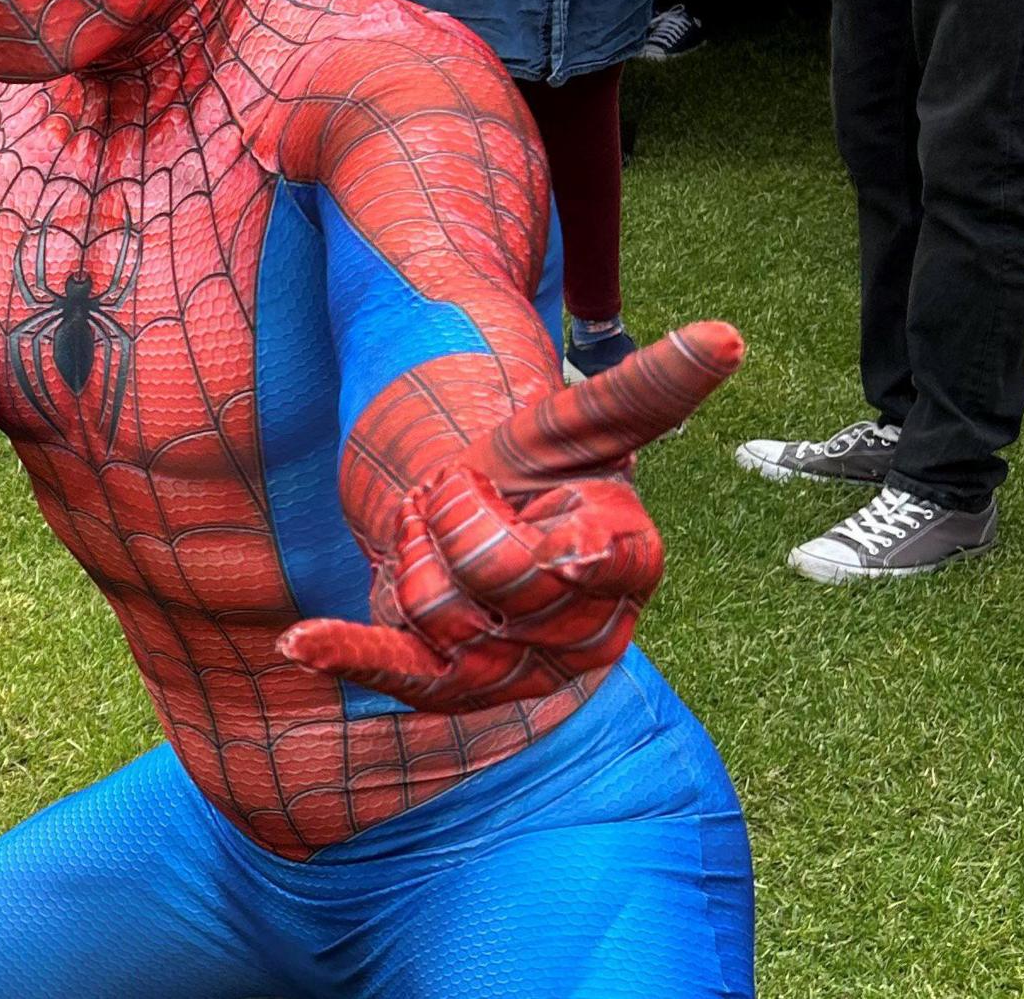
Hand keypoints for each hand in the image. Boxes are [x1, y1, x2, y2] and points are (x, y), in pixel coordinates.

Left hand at [279, 321, 743, 711]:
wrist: (465, 504)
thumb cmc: (530, 459)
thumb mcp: (576, 421)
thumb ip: (645, 389)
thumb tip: (726, 335)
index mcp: (629, 566)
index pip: (550, 561)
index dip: (501, 519)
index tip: (503, 497)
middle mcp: (588, 634)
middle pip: (482, 583)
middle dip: (449, 522)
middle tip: (459, 499)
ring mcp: (521, 671)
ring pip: (434, 616)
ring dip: (412, 555)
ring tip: (439, 537)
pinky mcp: (451, 687)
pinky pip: (397, 676)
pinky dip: (345, 658)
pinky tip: (297, 644)